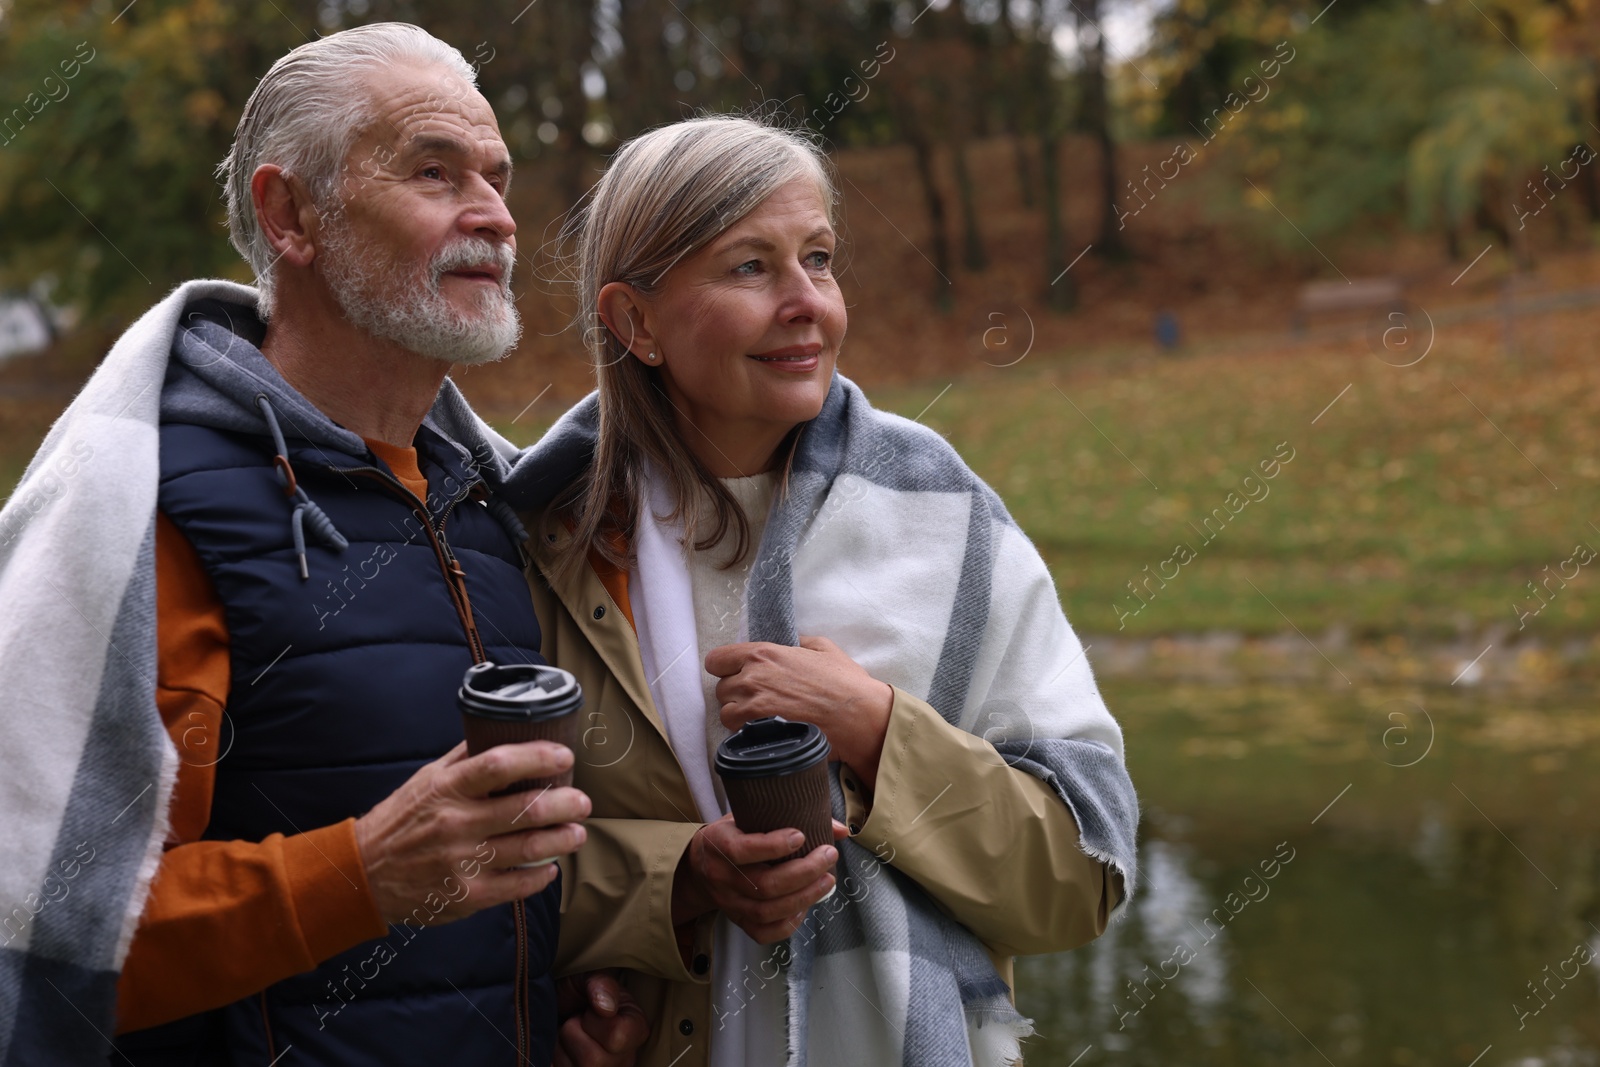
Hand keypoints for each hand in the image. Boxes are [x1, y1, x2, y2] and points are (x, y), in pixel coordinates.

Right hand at [354, 741, 590, 924]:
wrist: (364, 874)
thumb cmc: (401, 820)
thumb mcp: (427, 780)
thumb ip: (464, 759)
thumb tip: (502, 733)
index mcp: (448, 789)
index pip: (499, 764)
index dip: (538, 757)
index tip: (564, 757)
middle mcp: (457, 824)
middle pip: (525, 809)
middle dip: (565, 803)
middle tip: (583, 802)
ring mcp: (462, 862)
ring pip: (529, 849)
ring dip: (562, 839)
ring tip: (577, 832)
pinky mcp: (466, 895)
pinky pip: (516, 886)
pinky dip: (541, 876)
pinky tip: (550, 866)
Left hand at [554, 970, 649, 1066]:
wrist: (557, 1008)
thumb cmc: (577, 993)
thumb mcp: (589, 978)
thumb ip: (601, 984)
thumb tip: (606, 1008)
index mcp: (637, 1029)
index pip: (618, 1036)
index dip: (594, 1021)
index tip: (590, 1009)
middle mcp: (626, 1058)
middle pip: (593, 1060)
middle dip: (573, 1034)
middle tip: (576, 1021)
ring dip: (562, 1048)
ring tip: (568, 1035)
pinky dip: (555, 1060)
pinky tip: (563, 1049)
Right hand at [672, 814, 837, 942]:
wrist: (699, 866)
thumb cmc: (732, 835)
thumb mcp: (748, 816)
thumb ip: (788, 817)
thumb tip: (839, 829)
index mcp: (718, 844)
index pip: (742, 850)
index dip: (774, 845)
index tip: (801, 835)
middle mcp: (721, 877)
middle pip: (764, 885)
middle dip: (804, 873)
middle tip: (828, 856)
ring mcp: (728, 903)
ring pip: (767, 911)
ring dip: (804, 897)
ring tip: (827, 880)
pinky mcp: (737, 920)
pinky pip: (762, 933)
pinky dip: (788, 924)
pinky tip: (805, 906)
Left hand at [705, 635, 893, 787]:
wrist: (857, 718)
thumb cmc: (845, 684)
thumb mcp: (823, 648)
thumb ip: (798, 642)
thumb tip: (790, 642)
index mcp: (763, 654)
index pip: (716, 660)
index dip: (725, 667)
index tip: (736, 673)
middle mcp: (751, 679)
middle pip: (721, 688)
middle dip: (737, 692)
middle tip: (761, 697)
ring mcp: (752, 709)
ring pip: (726, 712)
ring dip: (740, 715)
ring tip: (764, 717)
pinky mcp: (758, 734)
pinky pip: (736, 734)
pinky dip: (747, 733)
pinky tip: (768, 731)